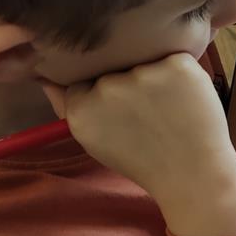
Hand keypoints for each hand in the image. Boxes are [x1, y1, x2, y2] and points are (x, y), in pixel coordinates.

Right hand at [41, 54, 235, 235]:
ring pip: (144, 60)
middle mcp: (107, 89)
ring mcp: (142, 75)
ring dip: (156, 76)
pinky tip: (186, 101)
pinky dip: (182, 76)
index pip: (85, 77)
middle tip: (151, 113)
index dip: (106, 91)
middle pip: (115, 67)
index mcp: (82, 107)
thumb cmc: (144, 160)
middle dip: (131, 83)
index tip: (123, 112)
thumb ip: (66, 106)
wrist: (193, 177)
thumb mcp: (94, 139)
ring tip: (170, 108)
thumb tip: (42, 74)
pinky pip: (175, 58)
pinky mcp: (176, 66)